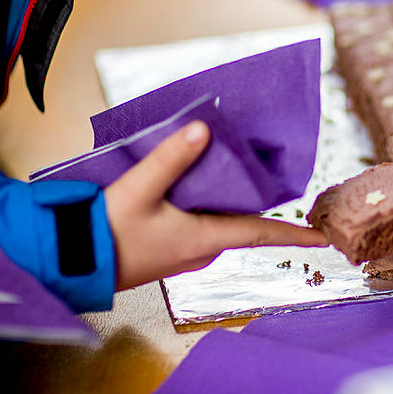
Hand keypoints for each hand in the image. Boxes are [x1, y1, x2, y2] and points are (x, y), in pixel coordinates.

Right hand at [103, 121, 326, 288]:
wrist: (69, 263)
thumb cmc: (105, 232)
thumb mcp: (139, 189)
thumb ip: (171, 159)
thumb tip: (203, 130)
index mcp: (204, 238)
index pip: (261, 234)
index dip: (294, 235)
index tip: (323, 238)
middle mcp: (200, 250)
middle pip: (242, 223)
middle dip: (261, 204)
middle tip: (275, 175)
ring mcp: (183, 253)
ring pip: (220, 224)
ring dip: (231, 203)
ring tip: (236, 170)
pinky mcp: (167, 250)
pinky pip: (201, 226)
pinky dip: (208, 207)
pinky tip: (197, 185)